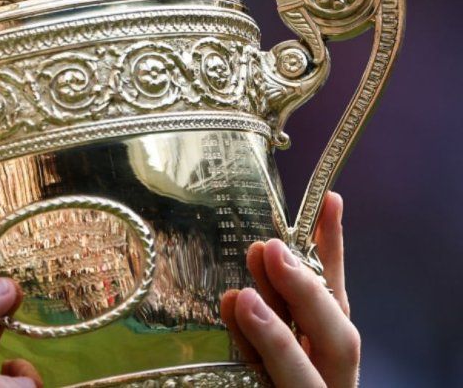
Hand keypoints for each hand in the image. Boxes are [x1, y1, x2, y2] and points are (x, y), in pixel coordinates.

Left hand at [220, 192, 359, 386]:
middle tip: (272, 249)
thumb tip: (260, 248)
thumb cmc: (272, 371)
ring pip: (305, 379)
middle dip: (307, 295)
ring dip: (275, 337)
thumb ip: (270, 300)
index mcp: (327, 351)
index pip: (336, 297)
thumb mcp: (270, 332)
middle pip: (337, 339)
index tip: (329, 200)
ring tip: (243, 297)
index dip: (334, 251)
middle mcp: (329, 376)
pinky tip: (232, 332)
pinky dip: (255, 363)